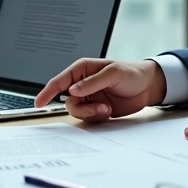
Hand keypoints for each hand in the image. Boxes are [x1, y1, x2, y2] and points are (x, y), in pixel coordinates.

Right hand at [34, 58, 166, 122]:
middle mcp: (83, 84)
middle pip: (68, 101)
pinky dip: (97, 117)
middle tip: (98, 108)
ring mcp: (89, 97)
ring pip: (77, 111)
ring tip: (106, 109)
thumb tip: (72, 90)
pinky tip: (108, 111)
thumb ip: (92, 82)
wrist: (148, 87)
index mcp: (82, 70)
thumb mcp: (113, 73)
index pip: (60, 81)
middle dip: (81, 108)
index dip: (47, 91)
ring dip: (90, 113)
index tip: (39, 102)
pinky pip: (88, 118)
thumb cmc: (132, 72)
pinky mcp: (97, 109)